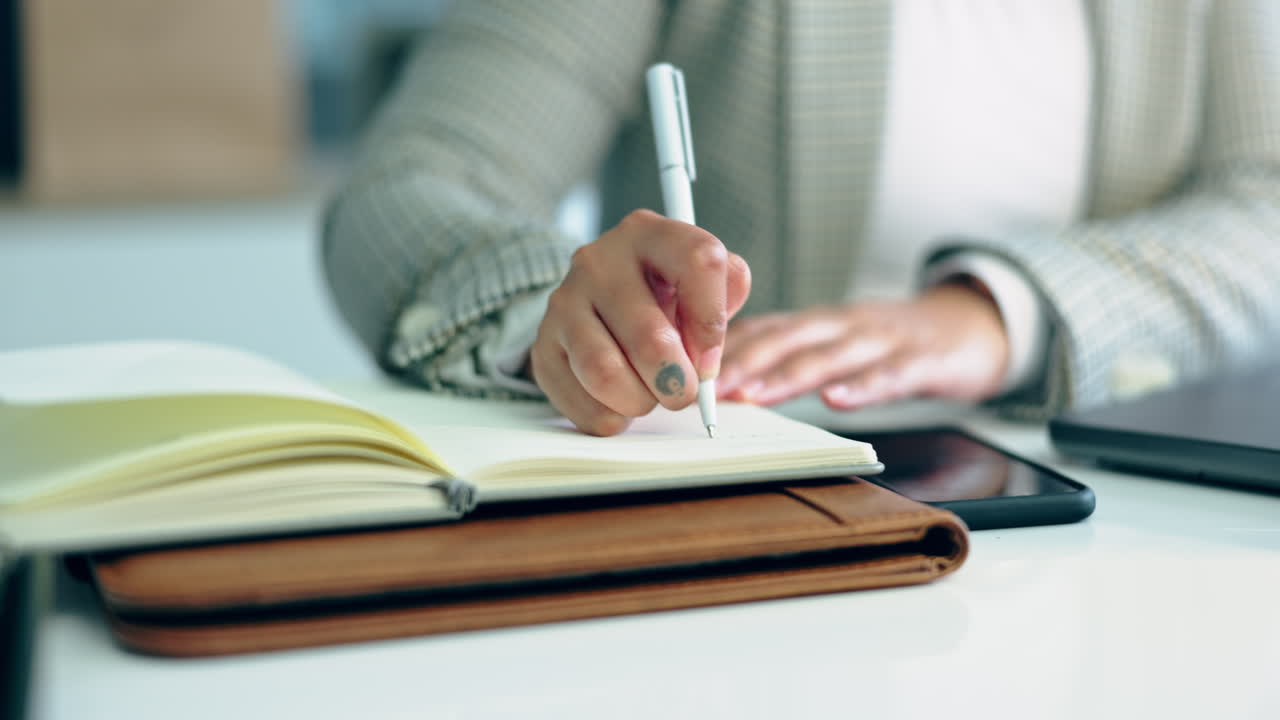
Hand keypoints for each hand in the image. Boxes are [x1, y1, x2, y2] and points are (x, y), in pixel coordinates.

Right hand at [529, 210, 750, 434]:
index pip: (700, 261)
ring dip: (640, 401)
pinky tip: (618, 402)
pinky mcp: (543, 345)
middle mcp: (599, 261)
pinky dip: (610, 416)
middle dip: (678, 382)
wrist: (599, 303)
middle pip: (650, 338)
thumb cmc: (662, 294)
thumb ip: (727, 292)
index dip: (713, 321)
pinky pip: (581, 402)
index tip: (709, 357)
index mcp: (649, 233)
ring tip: (648, 397)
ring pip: (606, 374)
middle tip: (683, 393)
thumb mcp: (702, 279)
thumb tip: (709, 348)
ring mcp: (564, 301)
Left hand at [717, 282, 1008, 409]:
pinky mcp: (924, 360)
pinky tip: (838, 401)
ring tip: (754, 395)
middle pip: (788, 338)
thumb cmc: (894, 342)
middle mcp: (845, 325)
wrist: (974, 326)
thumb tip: (728, 383)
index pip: (763, 329)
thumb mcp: (839, 343)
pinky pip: (891, 374)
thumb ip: (792, 357)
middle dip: (743, 360)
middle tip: (704, 384)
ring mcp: (884, 340)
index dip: (722, 347)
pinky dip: (864, 387)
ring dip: (789, 375)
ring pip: (830, 355)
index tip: (683, 366)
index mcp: (820, 323)